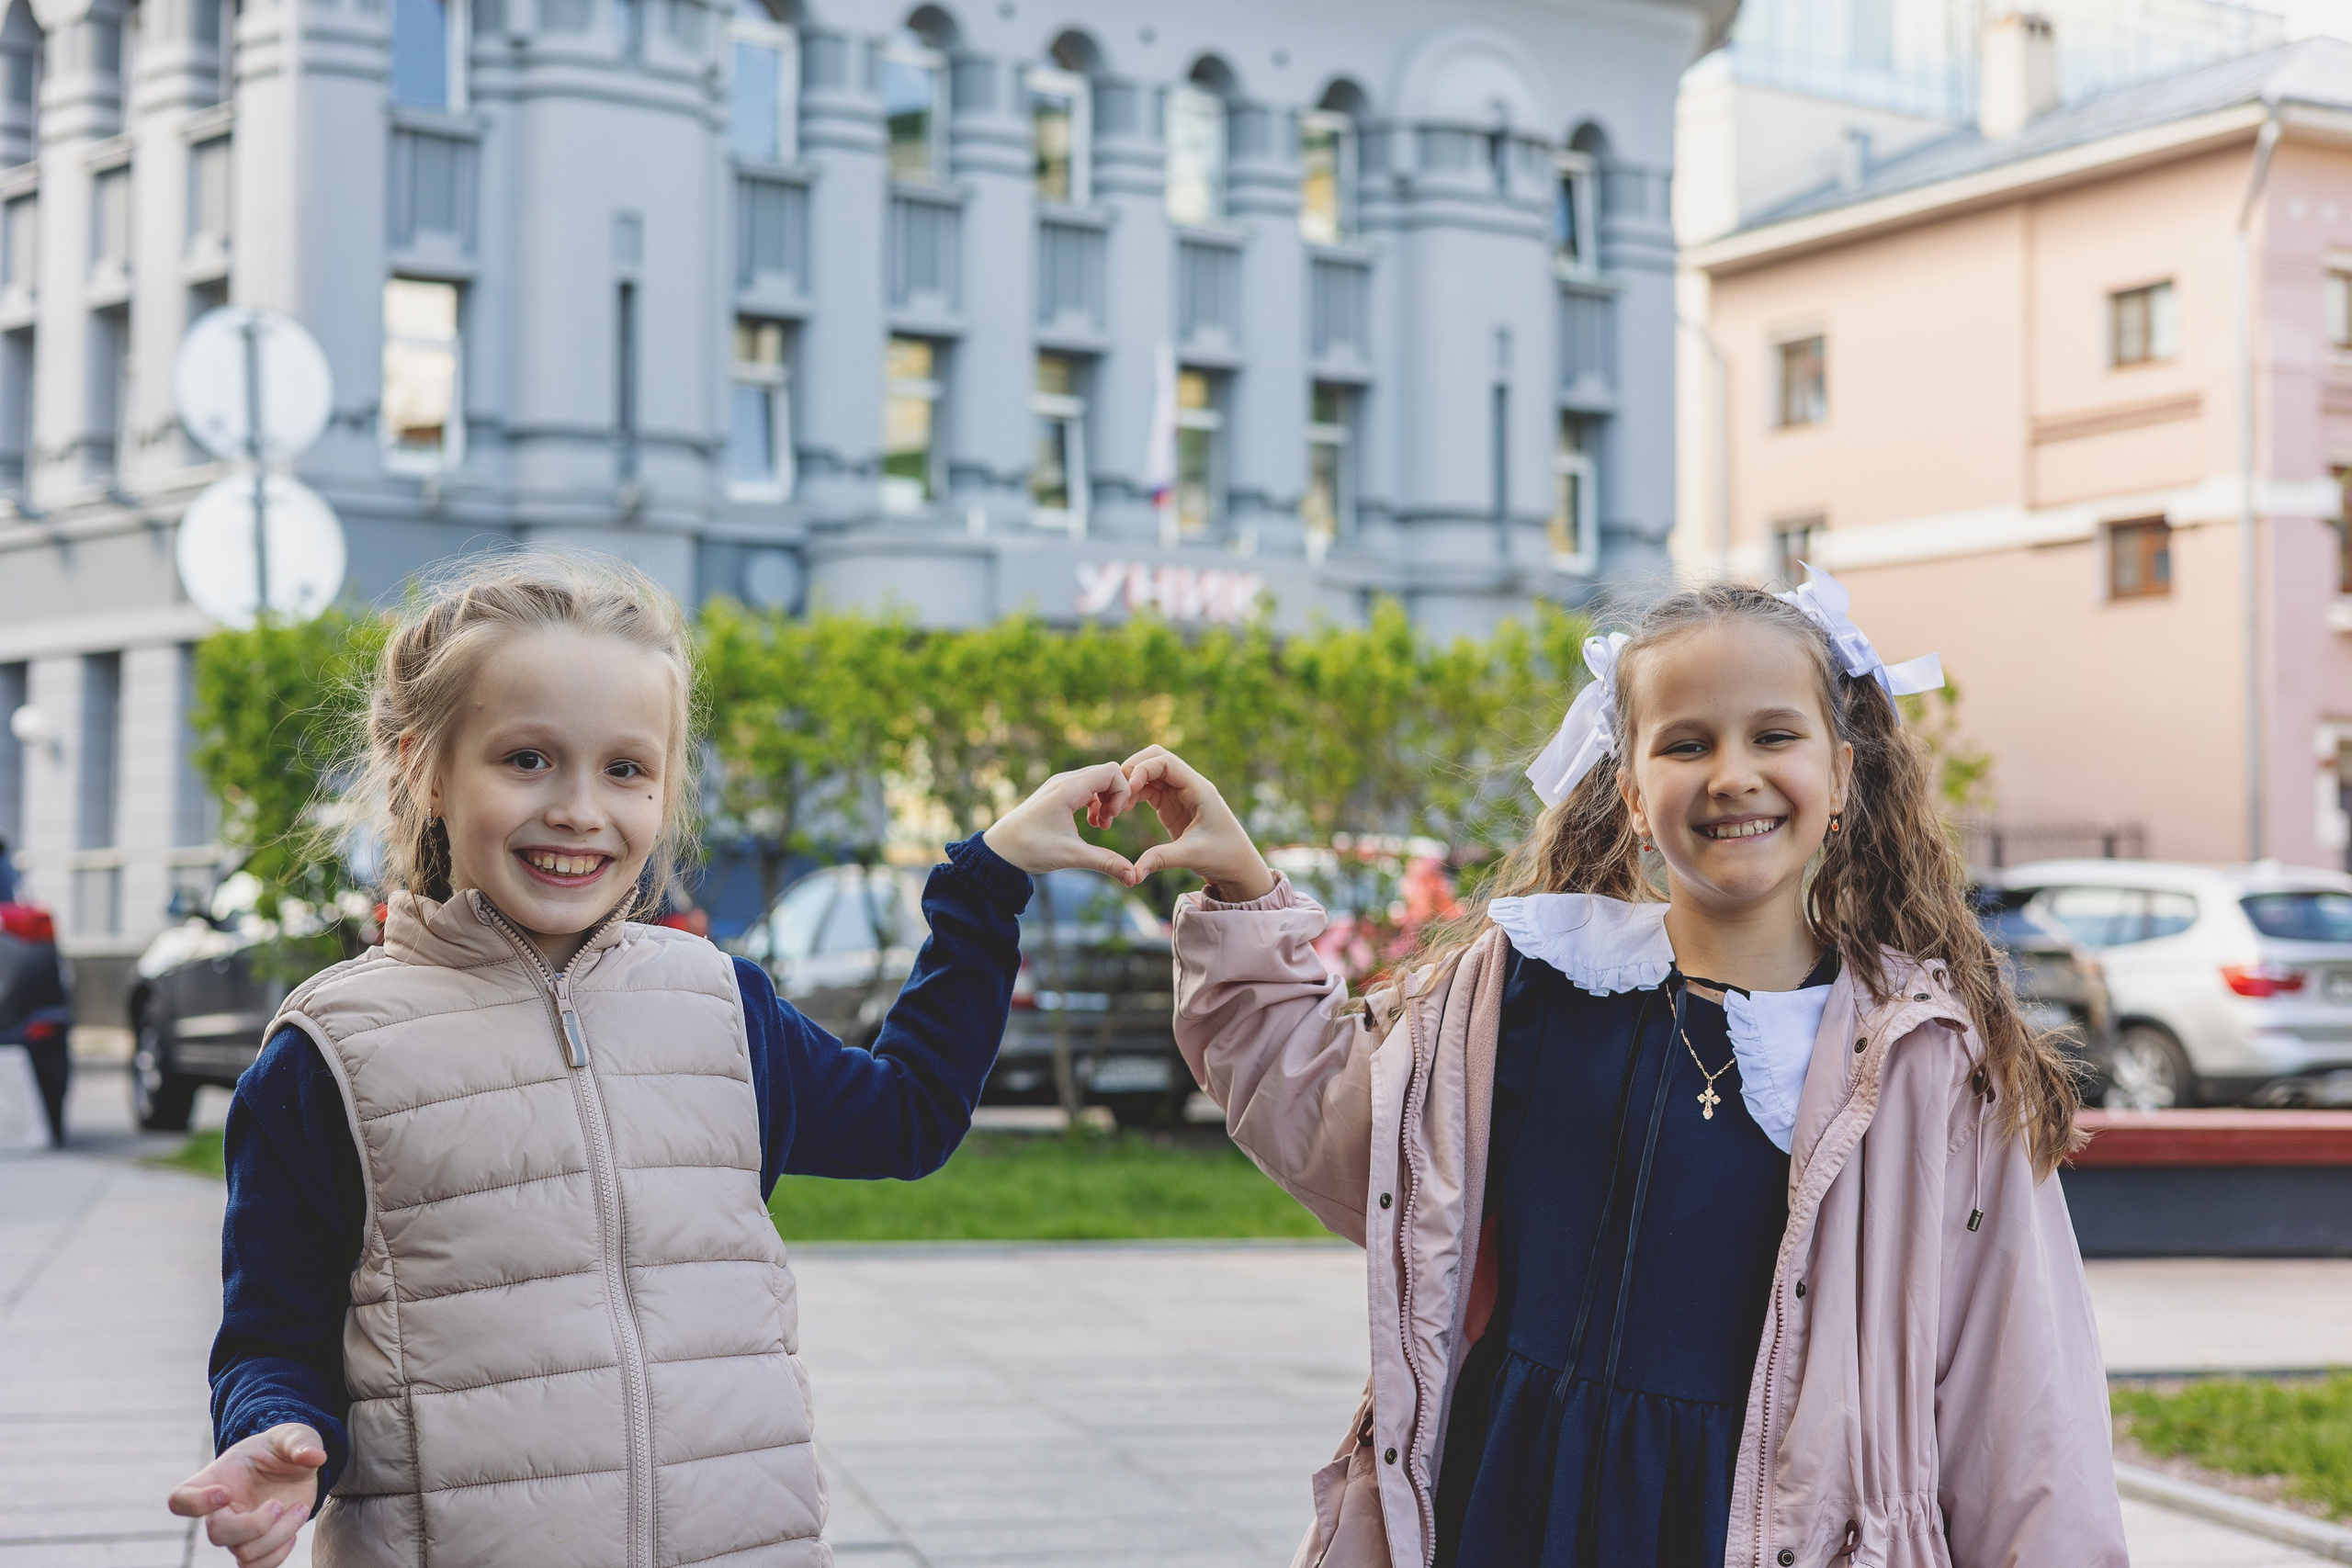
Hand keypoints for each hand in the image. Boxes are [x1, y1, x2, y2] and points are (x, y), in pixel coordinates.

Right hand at [167, 1423, 323, 1566]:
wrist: (292, 1467)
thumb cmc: (281, 1448)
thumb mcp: (292, 1436)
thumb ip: (300, 1442)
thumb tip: (313, 1456)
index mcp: (215, 1479)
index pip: (181, 1500)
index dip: (196, 1503)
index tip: (226, 1492)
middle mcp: (219, 1510)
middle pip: (217, 1534)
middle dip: (255, 1524)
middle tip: (279, 1504)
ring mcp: (237, 1531)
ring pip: (244, 1553)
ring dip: (278, 1535)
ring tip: (300, 1509)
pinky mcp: (255, 1545)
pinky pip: (256, 1567)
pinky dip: (279, 1554)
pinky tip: (295, 1526)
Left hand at [982, 762, 1139, 880]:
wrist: (998, 850)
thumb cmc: (1030, 849)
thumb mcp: (1071, 856)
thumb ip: (1105, 862)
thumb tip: (1134, 877)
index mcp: (1068, 789)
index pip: (1111, 771)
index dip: (1122, 792)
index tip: (1114, 818)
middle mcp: (1063, 781)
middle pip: (1106, 773)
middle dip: (1115, 797)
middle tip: (1107, 823)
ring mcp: (1058, 786)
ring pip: (1096, 780)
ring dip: (1105, 800)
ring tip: (1100, 825)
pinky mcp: (1055, 794)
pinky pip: (1085, 788)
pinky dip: (1094, 802)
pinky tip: (1090, 823)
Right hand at [1122, 745, 1276, 901]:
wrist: (1238, 867)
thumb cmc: (1224, 857)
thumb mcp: (1192, 856)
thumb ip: (1161, 859)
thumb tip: (1133, 874)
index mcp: (1198, 789)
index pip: (1166, 762)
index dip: (1143, 769)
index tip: (1127, 788)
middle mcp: (1189, 786)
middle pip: (1156, 758)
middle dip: (1133, 769)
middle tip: (1115, 792)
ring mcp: (1179, 794)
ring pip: (1149, 773)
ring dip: (1130, 783)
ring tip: (1115, 806)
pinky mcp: (1171, 805)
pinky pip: (1148, 789)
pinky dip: (1133, 794)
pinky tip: (1121, 810)